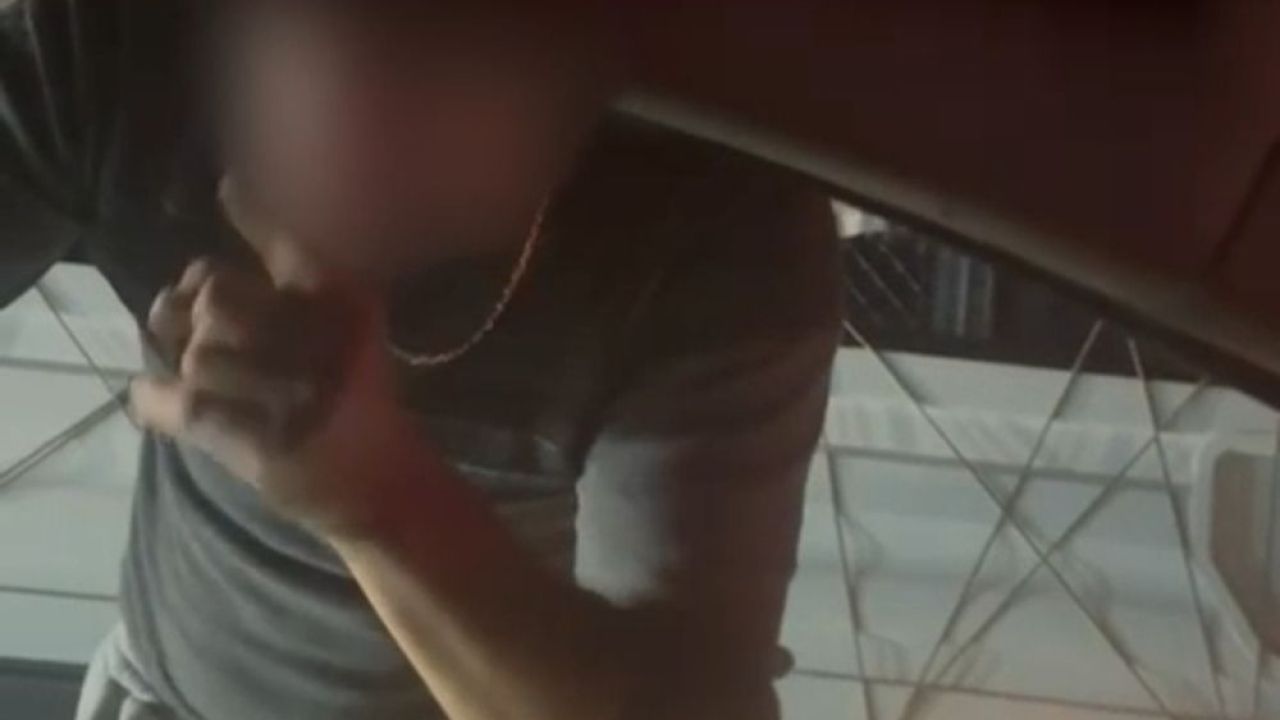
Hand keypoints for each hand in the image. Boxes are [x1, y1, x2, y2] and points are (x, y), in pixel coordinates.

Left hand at [131, 180, 421, 535]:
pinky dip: (156, 402)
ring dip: (186, 369)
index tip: (229, 196)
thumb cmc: (353, 391)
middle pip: (218, 299)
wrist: (380, 482)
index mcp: (346, 301)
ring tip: (203, 382)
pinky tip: (159, 400)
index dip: (250, 217)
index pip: (288, 243)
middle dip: (194, 317)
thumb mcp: (340, 312)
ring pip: (198, 355)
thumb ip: (288, 252)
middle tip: (197, 337)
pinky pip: (184, 405)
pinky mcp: (267, 440)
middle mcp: (325, 339)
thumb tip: (230, 184)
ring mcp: (296, 392)